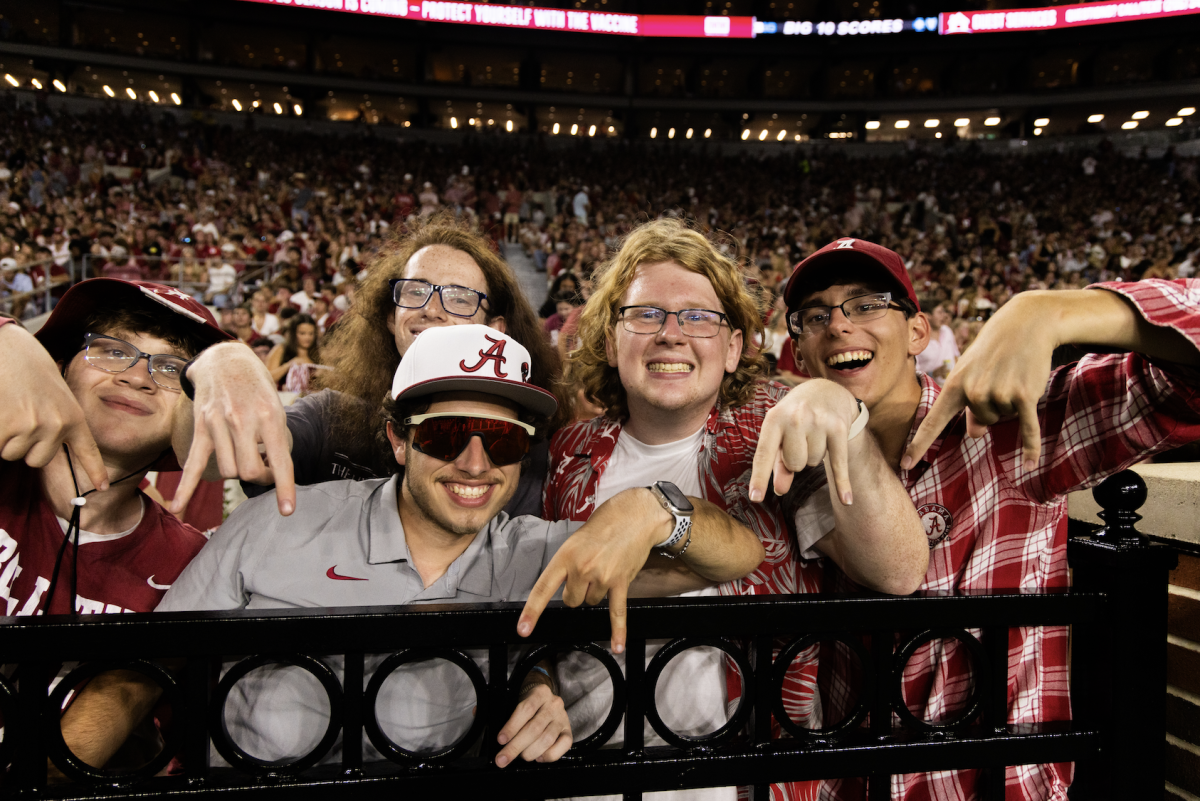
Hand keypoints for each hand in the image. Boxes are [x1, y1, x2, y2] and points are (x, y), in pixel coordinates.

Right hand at [0, 324, 107, 489]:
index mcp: (72, 416)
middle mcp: (57, 425)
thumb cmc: (28, 368)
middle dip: (24, 446)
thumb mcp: (56, 394)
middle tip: (20, 417)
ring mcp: (33, 427)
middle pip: (37, 460)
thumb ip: (58, 419)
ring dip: (6, 439)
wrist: (10, 349)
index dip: (95, 470)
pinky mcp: (8, 426)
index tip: (103, 485)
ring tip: (10, 409)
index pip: (87, 450)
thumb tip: (50, 444)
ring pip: (13, 454)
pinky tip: (1, 411)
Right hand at [172, 342, 294, 515]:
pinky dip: (185, 488)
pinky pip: (193, 464)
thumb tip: (271, 471)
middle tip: (265, 468)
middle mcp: (243, 420)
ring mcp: (218, 424)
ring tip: (247, 458)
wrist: (225, 359)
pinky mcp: (201, 427)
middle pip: (250, 472)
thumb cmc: (257, 386)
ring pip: (228, 471)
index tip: (287, 511)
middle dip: (261, 478)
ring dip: (239, 473)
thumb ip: (276, 438)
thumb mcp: (277, 406)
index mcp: (270, 415)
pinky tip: (177, 508)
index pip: (281, 460)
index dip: (285, 488)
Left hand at [494, 684, 571, 767]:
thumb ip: (514, 719)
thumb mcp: (520, 702)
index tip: (501, 740)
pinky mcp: (569, 731)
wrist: (546, 700)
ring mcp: (563, 718)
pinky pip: (563, 746)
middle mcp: (554, 704)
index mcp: (540, 693)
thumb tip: (503, 741)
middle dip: (516, 746)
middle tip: (503, 758)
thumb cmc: (530, 705)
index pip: (526, 709)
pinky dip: (549, 756)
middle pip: (535, 728)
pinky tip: (539, 757)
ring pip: (547, 739)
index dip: (512, 727)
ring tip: (522, 756)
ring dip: (530, 752)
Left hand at [518, 489, 666, 653]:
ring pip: (591, 602)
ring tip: (604, 568)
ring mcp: (603, 577)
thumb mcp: (576, 539)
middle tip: (587, 570)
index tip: (523, 629)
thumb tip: (564, 587)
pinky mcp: (621, 582)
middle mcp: (582, 568)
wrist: (634, 516)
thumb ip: (568, 564)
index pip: (543, 588)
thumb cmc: (604, 524)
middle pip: (571, 600)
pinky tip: (617, 646)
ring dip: (596, 592)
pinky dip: (618, 630)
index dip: (532, 611)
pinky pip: (617, 612)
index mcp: (566, 556)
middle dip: (576, 591)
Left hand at [749, 378, 859, 504]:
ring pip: (813, 462)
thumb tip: (779, 490)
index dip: (760, 477)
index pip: (764, 453)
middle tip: (800, 441)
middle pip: (794, 464)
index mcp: (774, 418)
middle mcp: (795, 417)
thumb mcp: (781, 433)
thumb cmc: (796, 417)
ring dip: (814, 456)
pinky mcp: (839, 427)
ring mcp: (818, 421)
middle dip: (796, 461)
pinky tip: (846, 500)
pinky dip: (842, 484)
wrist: (827, 390)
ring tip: (814, 436)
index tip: (755, 498)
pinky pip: (838, 464)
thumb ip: (777, 462)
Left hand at [904, 295, 1056, 472]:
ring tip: (1012, 375)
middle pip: (983, 421)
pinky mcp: (1023, 395)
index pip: (932, 422)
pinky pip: (1027, 428)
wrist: (1025, 324)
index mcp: (954, 385)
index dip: (918, 445)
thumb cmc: (994, 351)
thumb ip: (970, 404)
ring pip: (1003, 418)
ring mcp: (997, 393)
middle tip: (999, 376)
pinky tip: (1031, 464)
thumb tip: (974, 434)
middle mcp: (973, 391)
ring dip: (1011, 403)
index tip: (905, 465)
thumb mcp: (974, 373)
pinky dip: (1031, 446)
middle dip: (993, 406)